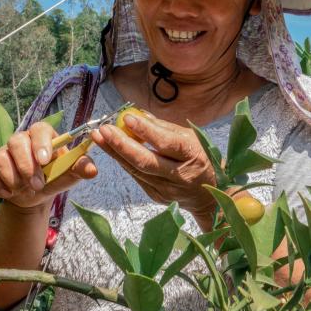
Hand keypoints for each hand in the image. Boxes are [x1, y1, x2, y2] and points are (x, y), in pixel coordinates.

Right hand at [0, 121, 97, 210]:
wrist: (34, 196)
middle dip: (26, 166)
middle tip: (37, 184)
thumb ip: (80, 169)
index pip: (39, 129)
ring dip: (13, 179)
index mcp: (41, 137)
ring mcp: (2, 154)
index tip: (45, 160)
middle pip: (16, 142)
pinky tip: (8, 193)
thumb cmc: (53, 178)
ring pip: (0, 159)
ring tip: (24, 189)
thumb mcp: (69, 175)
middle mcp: (20, 141)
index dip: (40, 143)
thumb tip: (92, 170)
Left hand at [90, 113, 217, 223]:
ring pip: (136, 170)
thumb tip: (139, 114)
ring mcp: (166, 190)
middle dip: (121, 145)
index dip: (146, 131)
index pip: (166, 143)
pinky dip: (123, 161)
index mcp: (193, 157)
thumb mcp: (191, 138)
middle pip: (145, 161)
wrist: (211, 196)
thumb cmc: (201, 159)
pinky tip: (111, 149)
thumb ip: (164, 127)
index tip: (127, 117)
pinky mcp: (156, 196)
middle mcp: (179, 176)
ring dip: (115, 153)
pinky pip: (136, 176)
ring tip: (99, 137)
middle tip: (103, 130)